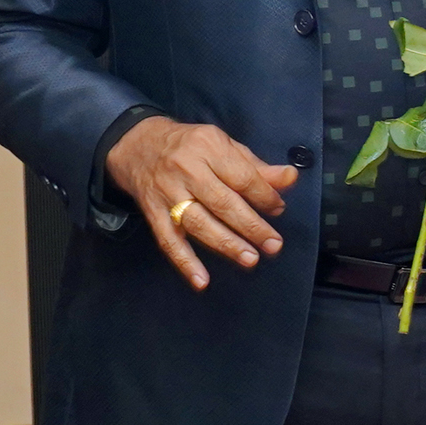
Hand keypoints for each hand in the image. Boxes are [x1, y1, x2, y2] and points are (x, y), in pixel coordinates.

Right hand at [107, 116, 298, 290]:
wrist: (135, 144)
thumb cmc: (189, 145)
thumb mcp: (224, 144)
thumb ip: (256, 166)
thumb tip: (290, 179)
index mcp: (208, 147)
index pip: (242, 177)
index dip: (264, 196)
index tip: (278, 209)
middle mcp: (186, 170)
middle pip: (222, 202)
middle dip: (251, 226)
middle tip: (273, 245)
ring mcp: (167, 193)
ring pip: (198, 222)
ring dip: (226, 244)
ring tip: (249, 259)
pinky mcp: (152, 212)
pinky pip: (168, 240)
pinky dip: (185, 262)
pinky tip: (201, 280)